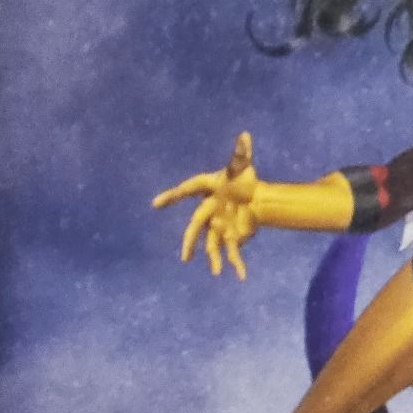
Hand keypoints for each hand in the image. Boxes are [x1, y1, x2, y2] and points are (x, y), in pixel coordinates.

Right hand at [153, 130, 259, 277]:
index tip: (156, 203)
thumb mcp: (243, 166)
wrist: (256, 198)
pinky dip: (237, 264)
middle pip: (196, 227)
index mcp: (208, 193)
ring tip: (217, 273)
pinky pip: (232, 252)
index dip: (172, 197)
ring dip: (214, 258)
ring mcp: (219, 226)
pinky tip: (242, 277)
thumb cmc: (243, 181)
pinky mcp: (232, 236)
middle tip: (184, 257)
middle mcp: (209, 212)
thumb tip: (245, 135)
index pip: (187, 192)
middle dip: (190, 241)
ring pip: (212, 244)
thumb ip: (241, 152)